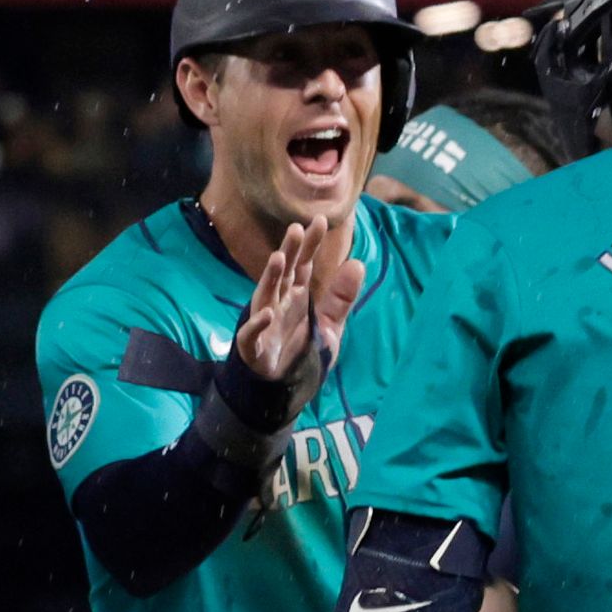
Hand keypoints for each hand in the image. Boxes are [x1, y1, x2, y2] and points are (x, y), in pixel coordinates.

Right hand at [232, 217, 363, 394]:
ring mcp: (263, 324)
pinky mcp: (253, 347)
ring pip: (264, 295)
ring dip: (270, 277)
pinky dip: (258, 324)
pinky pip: (252, 333)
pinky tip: (268, 313)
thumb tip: (358, 263)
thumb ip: (342, 299)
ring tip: (279, 259)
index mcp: (296, 297)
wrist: (281, 391)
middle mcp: (278, 304)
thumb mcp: (330, 327)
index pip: (304, 265)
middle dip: (289, 252)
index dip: (310, 245)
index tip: (320, 221)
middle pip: (283, 273)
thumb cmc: (300, 354)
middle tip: (296, 229)